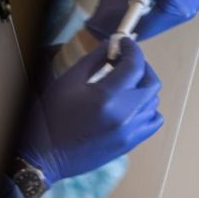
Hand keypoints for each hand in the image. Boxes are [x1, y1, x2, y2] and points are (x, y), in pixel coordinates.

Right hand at [19, 39, 162, 182]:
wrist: (45, 156)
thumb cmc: (50, 116)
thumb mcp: (67, 82)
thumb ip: (93, 60)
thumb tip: (112, 45)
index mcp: (107, 97)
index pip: (134, 65)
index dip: (132, 48)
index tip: (125, 41)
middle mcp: (125, 114)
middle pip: (151, 82)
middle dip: (142, 66)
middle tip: (126, 61)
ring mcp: (131, 131)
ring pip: (154, 101)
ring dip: (144, 87)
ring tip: (127, 82)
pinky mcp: (132, 143)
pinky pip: (154, 120)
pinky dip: (149, 108)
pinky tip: (133, 104)